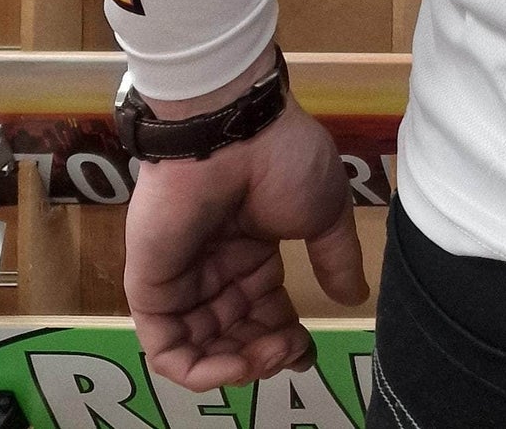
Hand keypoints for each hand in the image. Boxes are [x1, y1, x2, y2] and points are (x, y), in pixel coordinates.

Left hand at [124, 87, 367, 389]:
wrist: (233, 134)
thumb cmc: (284, 162)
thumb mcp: (326, 211)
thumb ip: (336, 258)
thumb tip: (354, 296)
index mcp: (253, 248)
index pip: (264, 308)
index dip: (284, 337)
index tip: (307, 353)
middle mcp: (215, 266)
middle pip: (235, 332)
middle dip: (265, 352)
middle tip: (289, 352)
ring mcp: (181, 278)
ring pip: (201, 348)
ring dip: (237, 364)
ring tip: (269, 355)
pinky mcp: (151, 288)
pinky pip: (168, 348)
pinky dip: (199, 370)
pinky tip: (236, 364)